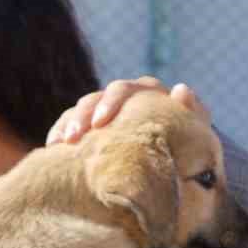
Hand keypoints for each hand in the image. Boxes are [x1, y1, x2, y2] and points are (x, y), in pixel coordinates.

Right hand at [46, 78, 210, 145]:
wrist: (178, 157)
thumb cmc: (189, 144)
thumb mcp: (195, 132)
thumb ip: (193, 113)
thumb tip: (181, 90)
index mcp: (147, 92)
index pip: (126, 90)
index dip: (112, 103)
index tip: (102, 122)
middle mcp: (124, 96)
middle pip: (97, 97)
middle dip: (85, 115)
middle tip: (78, 135)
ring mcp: (105, 108)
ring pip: (81, 109)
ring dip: (71, 124)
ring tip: (62, 143)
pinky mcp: (91, 124)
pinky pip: (69, 123)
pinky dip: (61, 133)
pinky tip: (52, 149)